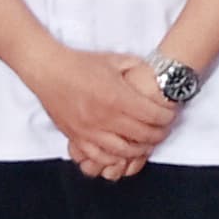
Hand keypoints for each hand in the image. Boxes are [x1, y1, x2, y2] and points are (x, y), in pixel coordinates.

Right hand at [30, 48, 175, 179]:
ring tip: (147, 143)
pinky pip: (99, 156)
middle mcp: (105, 117)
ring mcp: (90, 130)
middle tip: (164, 129)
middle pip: (143, 135)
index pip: (153, 115)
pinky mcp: (76, 137)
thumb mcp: (115, 60)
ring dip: (140, 149)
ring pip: (124, 151)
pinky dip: (114, 158)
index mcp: (117, 97)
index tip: (170, 114)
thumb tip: (155, 75)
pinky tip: (122, 153)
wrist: (48, 70)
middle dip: (159, 134)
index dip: (167, 117)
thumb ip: (137, 68)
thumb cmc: (81, 63)